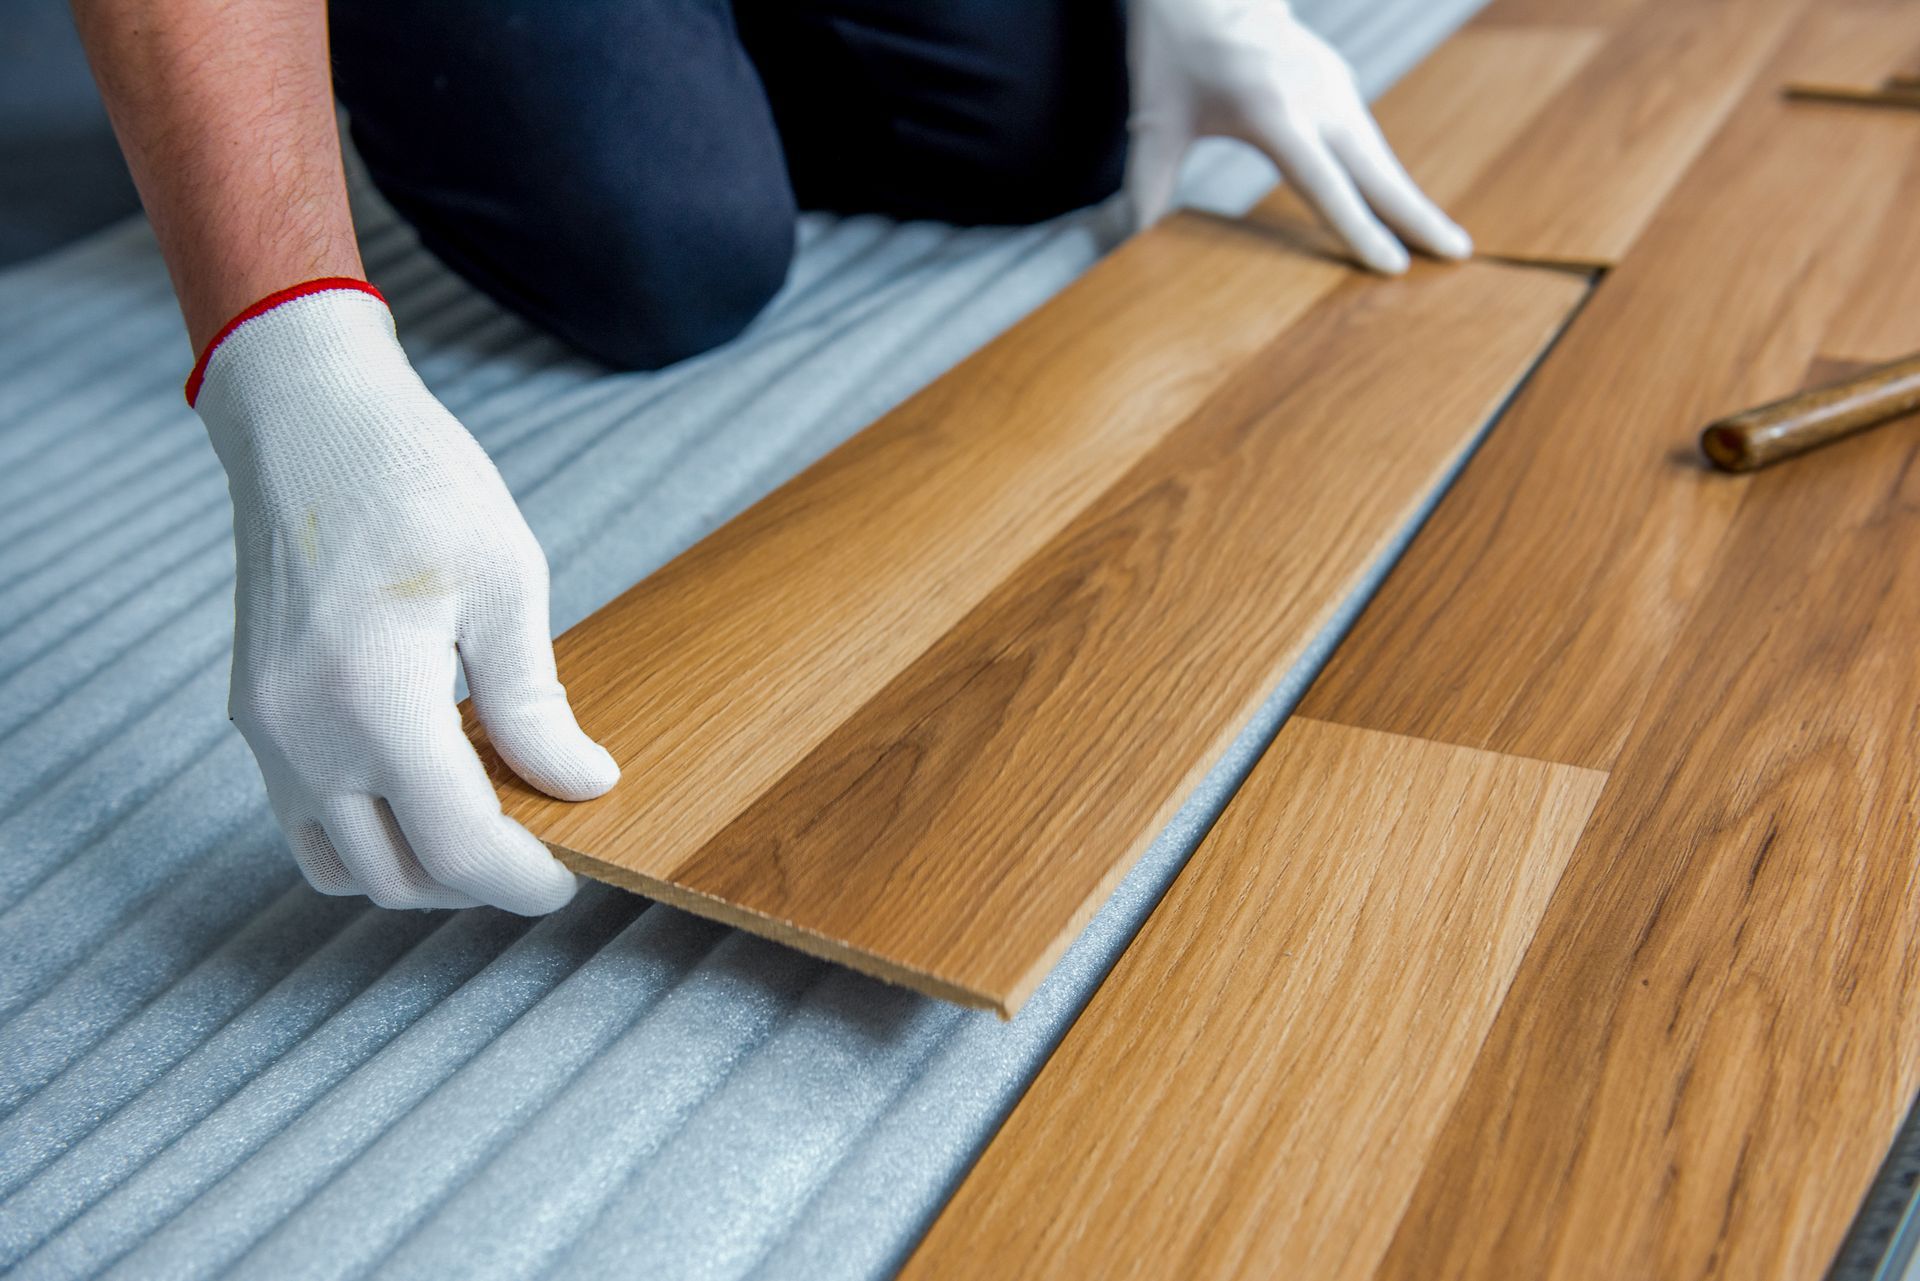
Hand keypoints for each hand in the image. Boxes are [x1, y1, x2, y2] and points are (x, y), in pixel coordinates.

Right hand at [191, 281, 617, 912]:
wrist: (308, 420)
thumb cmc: (414, 481)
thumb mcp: (506, 581)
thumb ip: (534, 702)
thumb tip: (580, 784)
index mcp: (372, 701)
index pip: (456, 848)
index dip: (525, 880)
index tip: (573, 876)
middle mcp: (302, 733)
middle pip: (396, 878)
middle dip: (476, 884)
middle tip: (543, 849)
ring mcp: (265, 729)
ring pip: (339, 865)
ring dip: (416, 869)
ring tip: (487, 826)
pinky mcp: (253, 714)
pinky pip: (306, 819)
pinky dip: (369, 832)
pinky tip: (428, 787)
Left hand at [1125, 0, 1470, 272]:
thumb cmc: (1173, 52)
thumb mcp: (1153, 121)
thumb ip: (1145, 187)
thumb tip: (1125, 246)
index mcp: (1272, 111)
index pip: (1324, 183)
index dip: (1358, 229)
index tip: (1392, 266)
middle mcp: (1314, 96)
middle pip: (1375, 168)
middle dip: (1416, 214)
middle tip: (1457, 255)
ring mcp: (1333, 85)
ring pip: (1378, 154)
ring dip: (1411, 197)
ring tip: (1446, 242)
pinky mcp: (1337, 82)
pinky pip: (1368, 139)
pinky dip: (1389, 175)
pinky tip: (1406, 209)